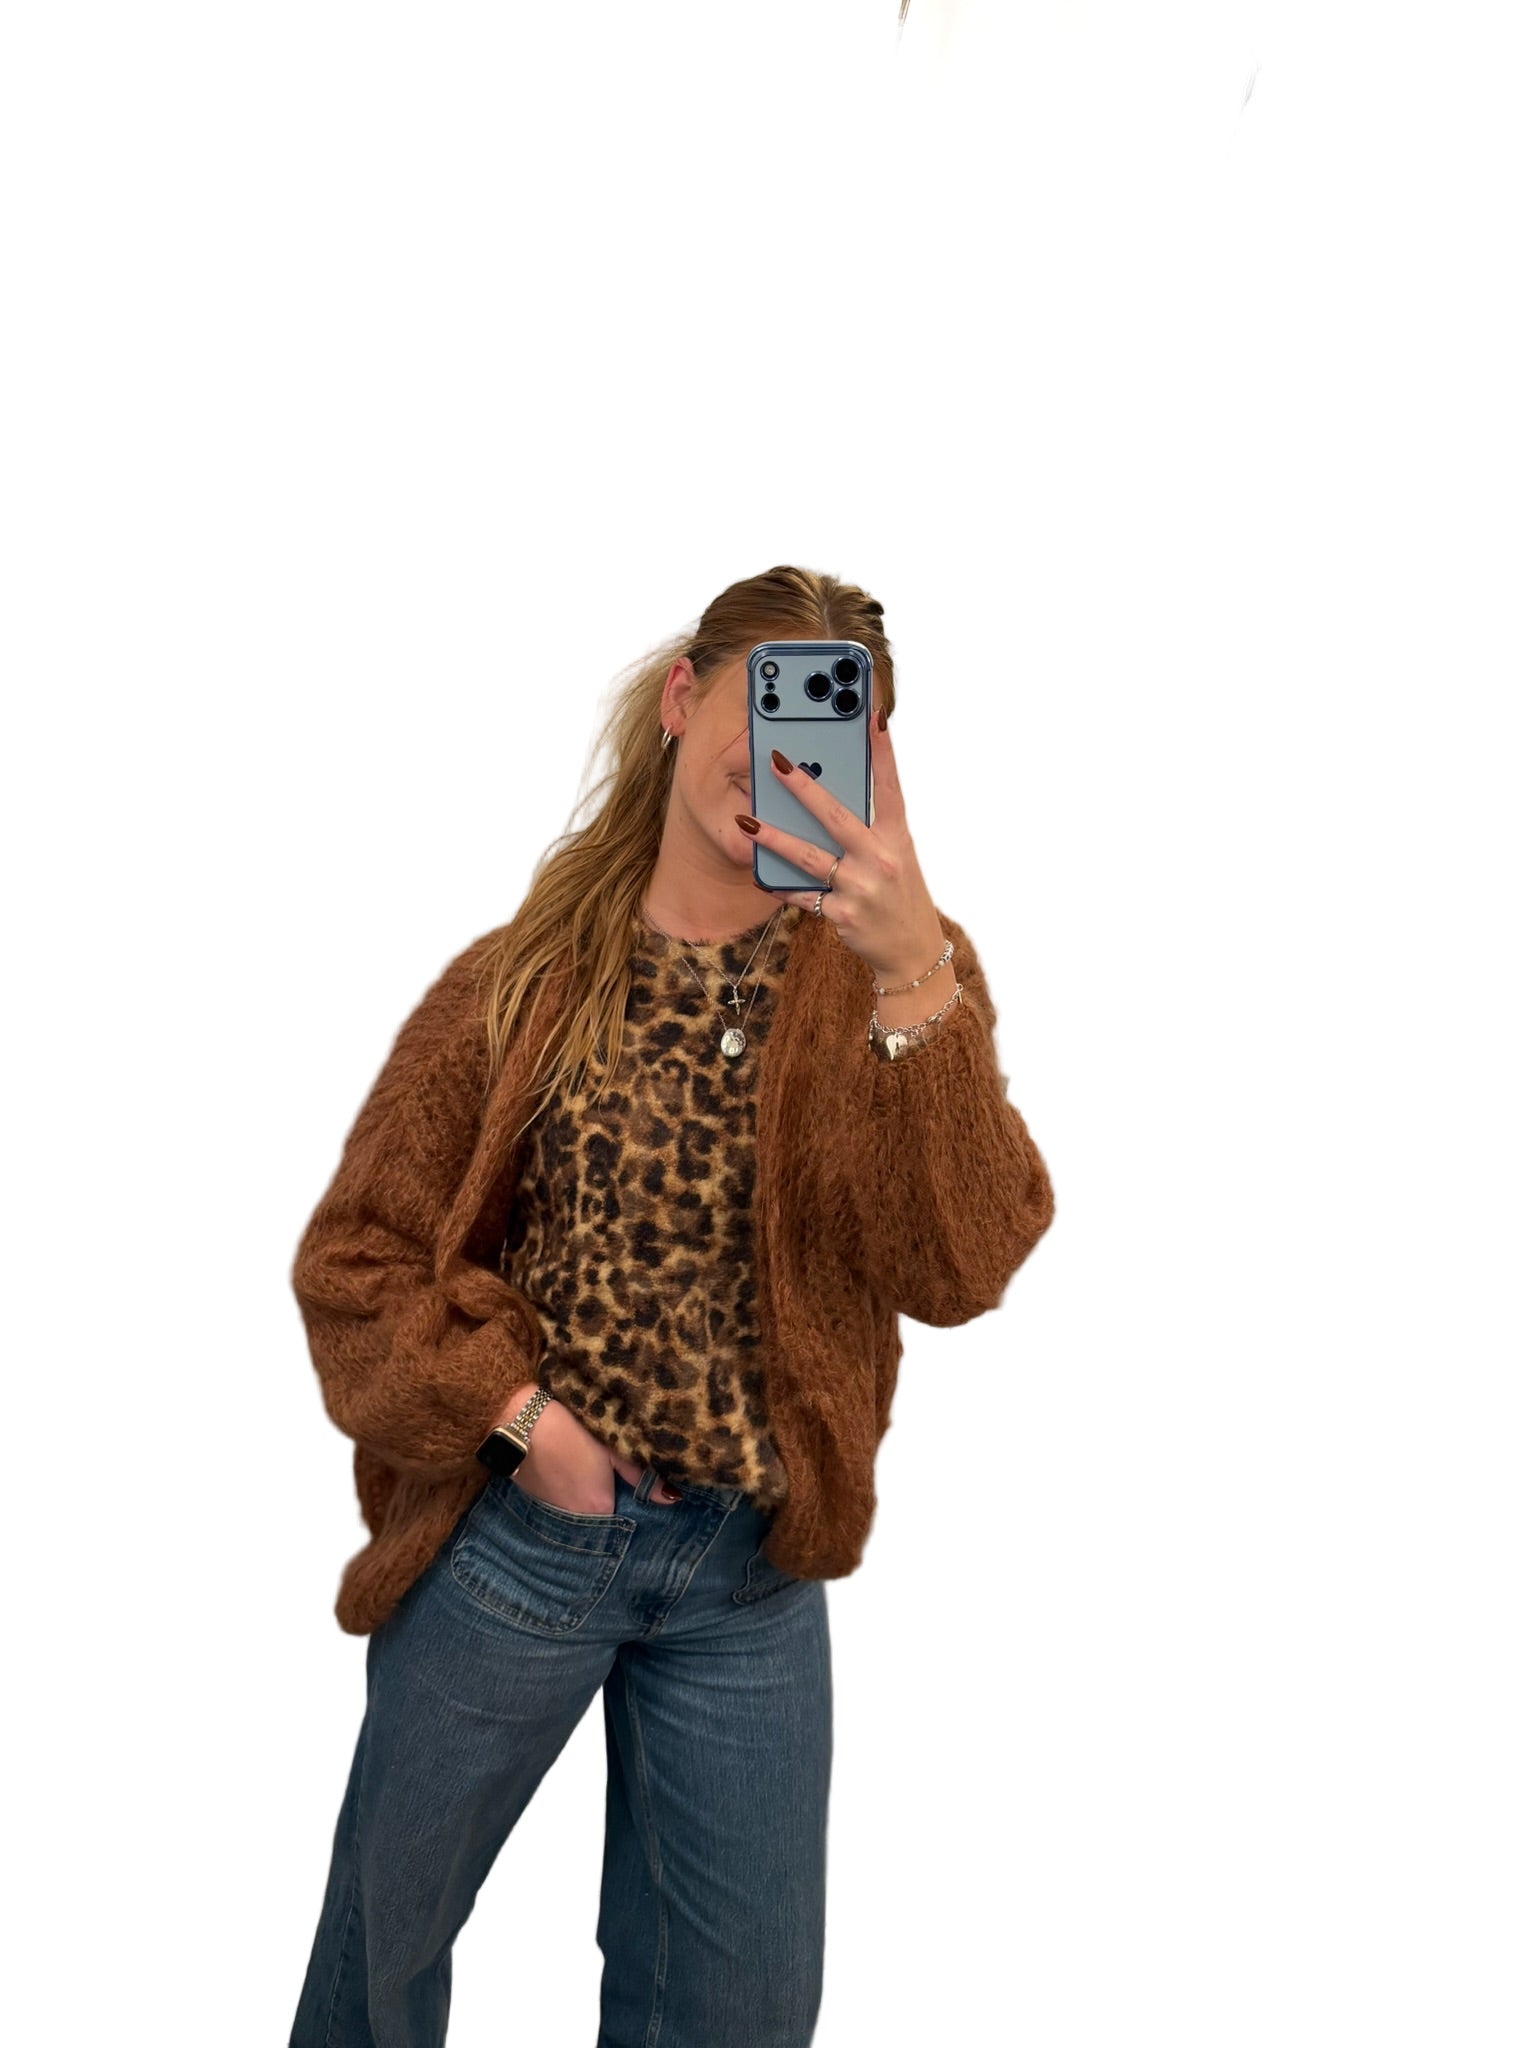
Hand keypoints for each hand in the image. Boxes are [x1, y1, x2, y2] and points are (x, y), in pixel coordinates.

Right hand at [493, 1384, 679, 1509]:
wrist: (519, 1420)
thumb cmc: (572, 1430)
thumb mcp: (612, 1447)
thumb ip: (640, 1475)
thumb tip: (672, 1498)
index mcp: (599, 1509)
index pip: (623, 1520)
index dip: (631, 1508)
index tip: (638, 1497)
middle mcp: (574, 1520)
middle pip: (600, 1521)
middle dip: (610, 1507)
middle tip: (614, 1482)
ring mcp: (551, 1513)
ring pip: (578, 1513)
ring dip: (585, 1501)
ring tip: (589, 1476)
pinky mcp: (535, 1501)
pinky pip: (559, 1505)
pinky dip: (566, 1494)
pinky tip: (568, 1473)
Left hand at [734, 709, 947, 985]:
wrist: (912, 950)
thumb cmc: (900, 893)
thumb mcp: (897, 853)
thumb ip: (869, 825)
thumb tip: (826, 796)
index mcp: (896, 837)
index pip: (889, 786)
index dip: (882, 751)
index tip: (872, 716)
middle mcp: (880, 858)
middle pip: (836, 817)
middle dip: (803, 788)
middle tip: (775, 761)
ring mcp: (860, 887)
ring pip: (808, 857)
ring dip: (773, 838)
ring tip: (745, 819)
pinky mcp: (841, 914)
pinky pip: (801, 895)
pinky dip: (778, 883)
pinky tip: (757, 871)